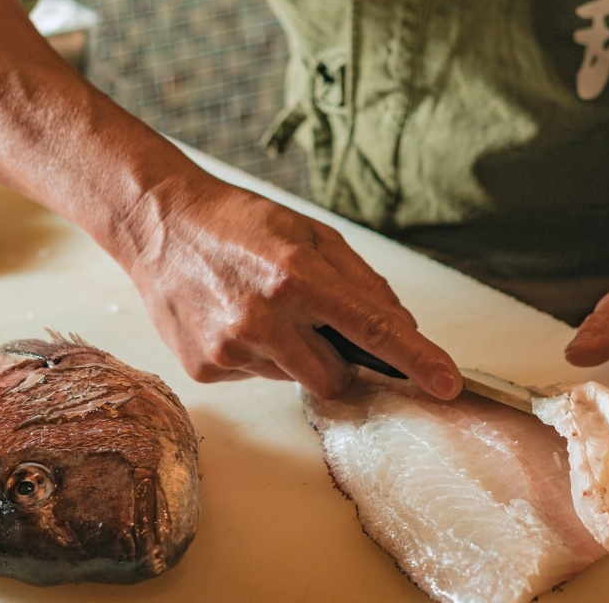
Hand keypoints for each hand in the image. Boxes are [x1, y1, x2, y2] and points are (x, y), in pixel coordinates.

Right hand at [119, 172, 461, 401]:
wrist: (162, 225)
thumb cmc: (244, 223)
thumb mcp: (313, 235)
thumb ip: (362, 282)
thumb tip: (402, 327)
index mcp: (298, 276)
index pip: (373, 329)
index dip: (416, 360)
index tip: (447, 385)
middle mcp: (264, 320)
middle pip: (337, 377)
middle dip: (342, 359)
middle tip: (318, 323)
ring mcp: (230, 350)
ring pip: (298, 379)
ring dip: (298, 354)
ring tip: (266, 310)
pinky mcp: (204, 370)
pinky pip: (259, 378)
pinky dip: (261, 356)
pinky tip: (238, 319)